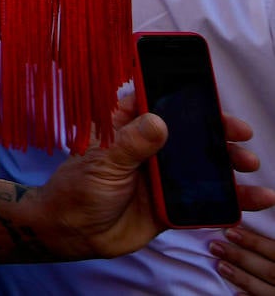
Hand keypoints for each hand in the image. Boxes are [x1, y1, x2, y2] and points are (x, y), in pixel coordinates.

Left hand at [36, 102, 274, 260]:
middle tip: (240, 133)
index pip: (156, 102)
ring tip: (248, 163)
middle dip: (217, 131)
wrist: (75, 234)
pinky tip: (254, 198)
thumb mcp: (103, 163)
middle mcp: (147, 148)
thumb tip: (158, 121)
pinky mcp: (173, 203)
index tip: (210, 93)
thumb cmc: (78, 190)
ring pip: (202, 163)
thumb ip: (131, 144)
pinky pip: (206, 197)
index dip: (182, 96)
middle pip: (188, 132)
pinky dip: (232, 198)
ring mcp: (162, 175)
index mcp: (125, 128)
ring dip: (229, 162)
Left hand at [212, 225, 274, 294]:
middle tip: (214, 246)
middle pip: (268, 270)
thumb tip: (261, 222)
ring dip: (243, 278)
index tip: (230, 232)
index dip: (254, 242)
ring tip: (221, 266)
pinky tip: (236, 294)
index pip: (274, 250)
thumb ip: (272, 243)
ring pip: (267, 290)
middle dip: (241, 258)